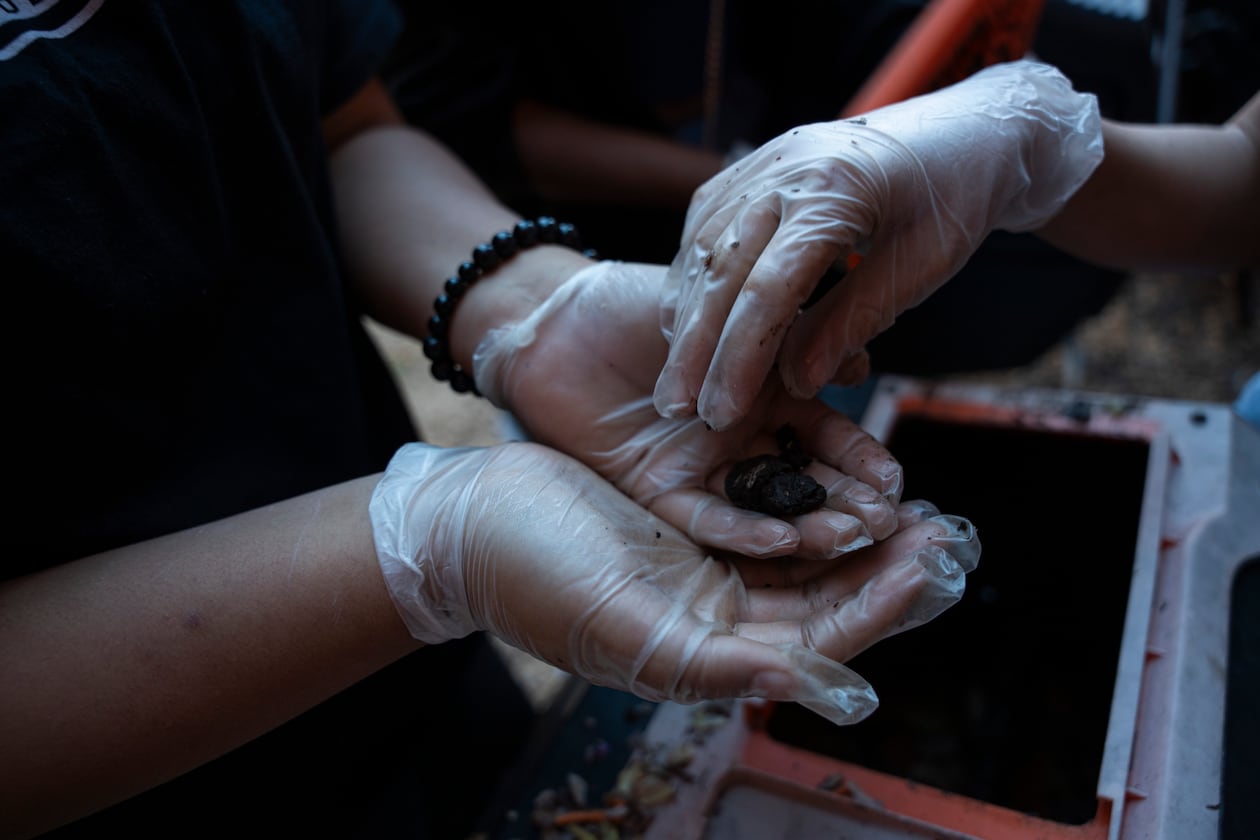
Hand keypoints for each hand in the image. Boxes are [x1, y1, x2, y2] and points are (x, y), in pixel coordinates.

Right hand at [370, 442, 979, 723]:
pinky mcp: (691, 514)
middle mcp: (713, 616)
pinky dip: (809, 493)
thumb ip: (711, 664)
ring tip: (910, 499)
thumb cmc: (531, 577)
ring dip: (856, 530)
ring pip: (803, 555)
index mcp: (702, 655)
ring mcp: (704, 564)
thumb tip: (809, 690)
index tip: (930, 569)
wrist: (472, 518)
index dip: (876, 609)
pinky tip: (843, 467)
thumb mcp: (619, 624)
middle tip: (943, 529)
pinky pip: (767, 506)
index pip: (814, 644)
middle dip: (884, 569)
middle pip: (821, 600)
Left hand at [472, 261, 901, 560]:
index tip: (899, 483)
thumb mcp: (721, 313)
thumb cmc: (631, 301)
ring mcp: (700, 469)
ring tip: (850, 538)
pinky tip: (784, 539)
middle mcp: (738, 440)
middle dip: (848, 505)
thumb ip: (783, 341)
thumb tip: (855, 363)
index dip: (863, 461)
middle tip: (889, 526)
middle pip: (804, 483)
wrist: (551, 320)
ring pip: (762, 509)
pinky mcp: (657, 492)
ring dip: (807, 528)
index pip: (827, 437)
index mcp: (762, 394)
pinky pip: (707, 518)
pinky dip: (744, 531)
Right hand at [654, 59, 1103, 430]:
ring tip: (676, 380)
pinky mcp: (747, 170)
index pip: (768, 289)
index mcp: (832, 190)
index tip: (723, 412)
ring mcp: (759, 164)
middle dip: (696, 349)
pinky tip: (684, 326)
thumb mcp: (921, 267)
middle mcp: (782, 170)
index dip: (739, 358)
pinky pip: (703, 230)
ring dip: (685, 320)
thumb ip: (855, 322)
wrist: (962, 130)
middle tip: (679, 408)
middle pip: (721, 272)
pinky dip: (691, 282)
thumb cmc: (952, 198)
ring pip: (701, 251)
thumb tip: (796, 384)